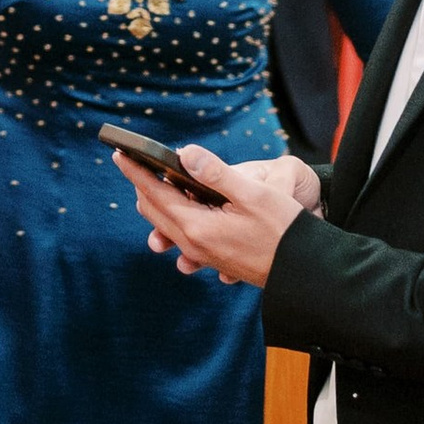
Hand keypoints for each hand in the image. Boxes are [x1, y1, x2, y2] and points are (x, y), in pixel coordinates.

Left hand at [117, 143, 317, 284]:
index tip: (119, 152)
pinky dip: (175, 217)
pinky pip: (183, 237)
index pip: (154, 193)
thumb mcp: (254, 194)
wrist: (304, 271)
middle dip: (141, 184)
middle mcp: (194, 244)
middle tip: (132, 161)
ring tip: (154, 180)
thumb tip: (185, 154)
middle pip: (154, 210)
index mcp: (197, 226)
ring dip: (157, 202)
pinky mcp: (214, 258)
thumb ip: (217, 174)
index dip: (135, 171)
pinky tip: (186, 205)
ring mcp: (203, 255)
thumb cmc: (285, 230)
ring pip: (167, 225)